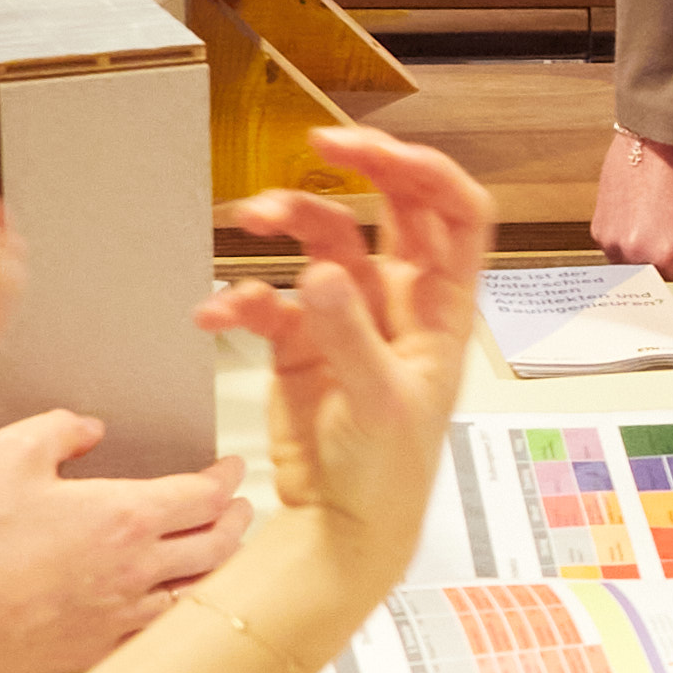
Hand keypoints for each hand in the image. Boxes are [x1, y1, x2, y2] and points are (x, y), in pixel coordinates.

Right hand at [0, 412, 250, 672]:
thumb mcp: (9, 453)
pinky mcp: (103, 647)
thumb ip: (58, 428)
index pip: (204, 496)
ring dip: (220, 568)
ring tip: (221, 552)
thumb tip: (89, 427)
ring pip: (200, 592)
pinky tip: (177, 604)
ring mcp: (124, 613)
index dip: (228, 479)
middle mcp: (139, 568)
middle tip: (239, 507)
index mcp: (126, 517)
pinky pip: (162, 631)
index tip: (233, 469)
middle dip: (236, 521)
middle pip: (218, 545)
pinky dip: (182, 613)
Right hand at [206, 132, 494, 576]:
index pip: (456, 216)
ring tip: (247, 219)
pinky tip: (215, 312)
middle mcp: (401, 303)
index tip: (375, 150)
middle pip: (391, 210)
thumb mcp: (376, 404)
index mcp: (442, 310)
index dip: (426, 173)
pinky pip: (269, 299)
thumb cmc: (387, 476)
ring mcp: (349, 318)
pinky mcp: (301, 342)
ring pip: (323, 242)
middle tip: (318, 142)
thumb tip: (320, 271)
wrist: (341, 530)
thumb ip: (347, 334)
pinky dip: (240, 298)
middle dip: (359, 170)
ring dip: (288, 222)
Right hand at [594, 129, 672, 279]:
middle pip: (660, 286)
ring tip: (661, 233)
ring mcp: (615, 245)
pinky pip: (618, 251)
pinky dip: (631, 244)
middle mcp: (639, 256)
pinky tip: (644, 222)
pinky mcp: (600, 231)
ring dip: (648, 262)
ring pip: (636, 271)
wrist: (655, 136)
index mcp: (672, 257)